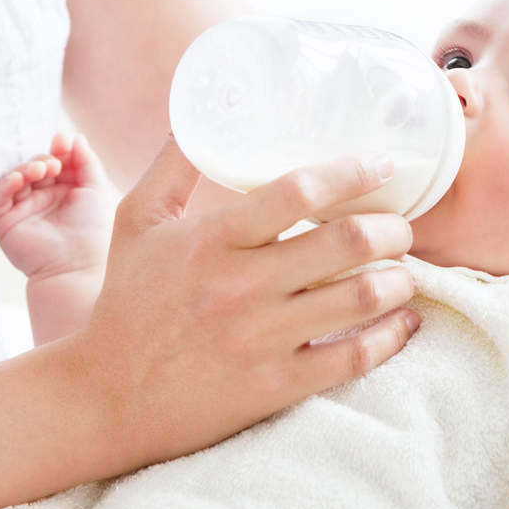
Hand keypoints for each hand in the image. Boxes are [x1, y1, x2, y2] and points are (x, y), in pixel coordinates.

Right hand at [0, 132, 111, 279]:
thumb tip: (73, 136)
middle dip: (43, 159)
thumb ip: (86, 161)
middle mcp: (42, 201)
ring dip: (26, 168)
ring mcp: (22, 211)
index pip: (55, 163)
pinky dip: (7, 183)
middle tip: (54, 163)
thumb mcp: (95, 188)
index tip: (62, 141)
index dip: (58, 151)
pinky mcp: (4, 223)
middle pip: (34, 167)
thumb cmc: (92, 229)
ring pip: (15, 178)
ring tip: (42, 170)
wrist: (77, 265)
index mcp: (64, 193)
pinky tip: (20, 178)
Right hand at [67, 139, 420, 469]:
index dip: (352, 174)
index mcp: (213, 239)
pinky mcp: (275, 387)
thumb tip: (199, 110)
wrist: (105, 398)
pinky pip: (353, 359)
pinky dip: (390, 336)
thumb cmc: (127, 303)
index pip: (298, 191)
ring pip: (361, 298)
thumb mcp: (136, 221)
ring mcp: (261, 339)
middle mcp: (241, 286)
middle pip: (347, 243)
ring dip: (399, 280)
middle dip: (391, 229)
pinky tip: (402, 320)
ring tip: (403, 271)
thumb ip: (173, 164)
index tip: (380, 167)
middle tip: (399, 228)